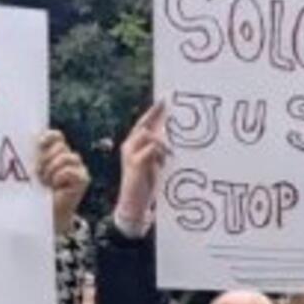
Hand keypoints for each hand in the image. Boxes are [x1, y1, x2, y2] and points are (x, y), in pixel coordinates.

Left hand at [38, 131, 89, 235]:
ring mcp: (79, 168)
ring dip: (51, 169)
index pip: (56, 136)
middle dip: (46, 158)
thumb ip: (33, 154)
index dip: (48, 136)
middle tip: (38, 173)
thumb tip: (30, 140)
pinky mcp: (84, 179)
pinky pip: (70, 170)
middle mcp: (69, 158)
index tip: (38, 144)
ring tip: (46, 181)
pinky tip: (56, 186)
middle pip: (60, 145)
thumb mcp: (32, 169)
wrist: (46, 212)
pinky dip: (59, 177)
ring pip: (66, 156)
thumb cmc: (36, 191)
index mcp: (56, 153)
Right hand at [115, 103, 168, 233]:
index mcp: (134, 145)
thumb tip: (174, 141)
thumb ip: (161, 152)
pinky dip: (159, 151)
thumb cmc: (147, 185)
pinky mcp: (135, 164)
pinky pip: (150, 149)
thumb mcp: (156, 164)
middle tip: (166, 103)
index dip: (153, 112)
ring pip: (147, 134)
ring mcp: (130, 154)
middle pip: (143, 124)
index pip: (144, 124)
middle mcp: (129, 146)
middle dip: (155, 113)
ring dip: (162, 141)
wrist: (134, 204)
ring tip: (169, 154)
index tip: (165, 99)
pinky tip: (166, 159)